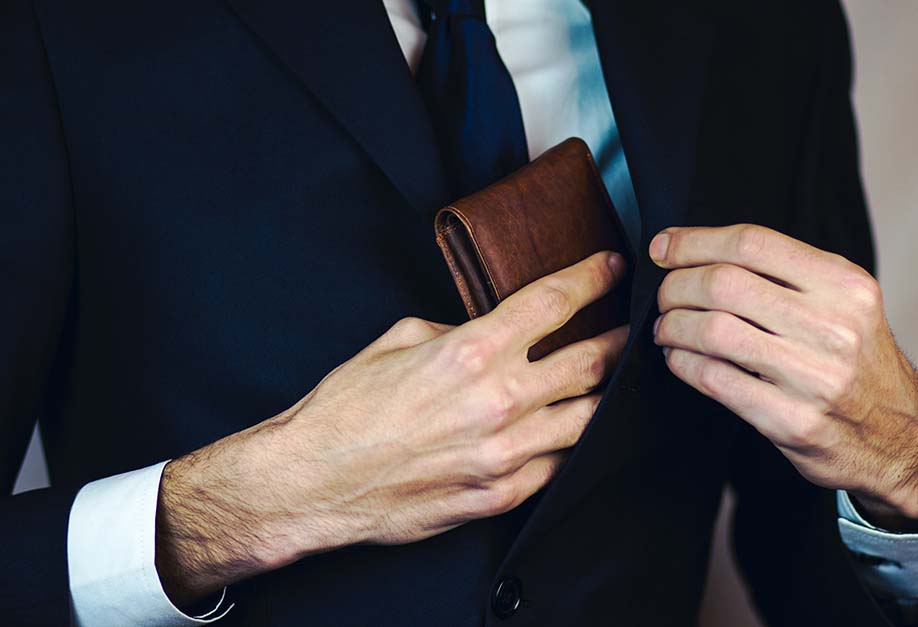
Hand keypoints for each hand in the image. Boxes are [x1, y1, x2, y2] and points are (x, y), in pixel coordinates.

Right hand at [155, 251, 628, 604]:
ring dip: (606, 394)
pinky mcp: (499, 495)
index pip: (552, 303)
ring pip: (587, 418)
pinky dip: (570, 443)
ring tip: (614, 381)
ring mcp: (504, 454)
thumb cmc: (346, 408)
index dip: (591, 279)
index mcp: (470, 353)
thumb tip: (487, 333)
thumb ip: (456, 333)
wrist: (313, 480)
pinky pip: (557, 465)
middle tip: (631, 328)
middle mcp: (497, 402)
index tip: (611, 268)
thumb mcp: (397, 341)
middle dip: (619, 338)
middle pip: (589, 361)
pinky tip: (573, 430)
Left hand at [650, 224, 917, 529]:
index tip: (662, 248)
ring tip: (666, 329)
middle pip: (724, 284)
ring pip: (713, 330)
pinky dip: (682, 364)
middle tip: (663, 298)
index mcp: (845, 285)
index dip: (693, 242)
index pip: (752, 243)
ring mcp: (815, 377)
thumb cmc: (855, 364)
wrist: (898, 438)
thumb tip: (694, 250)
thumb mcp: (841, 305)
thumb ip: (783, 275)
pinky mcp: (792, 420)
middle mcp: (834, 327)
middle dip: (675, 287)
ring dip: (673, 326)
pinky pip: (714, 380)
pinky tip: (678, 359)